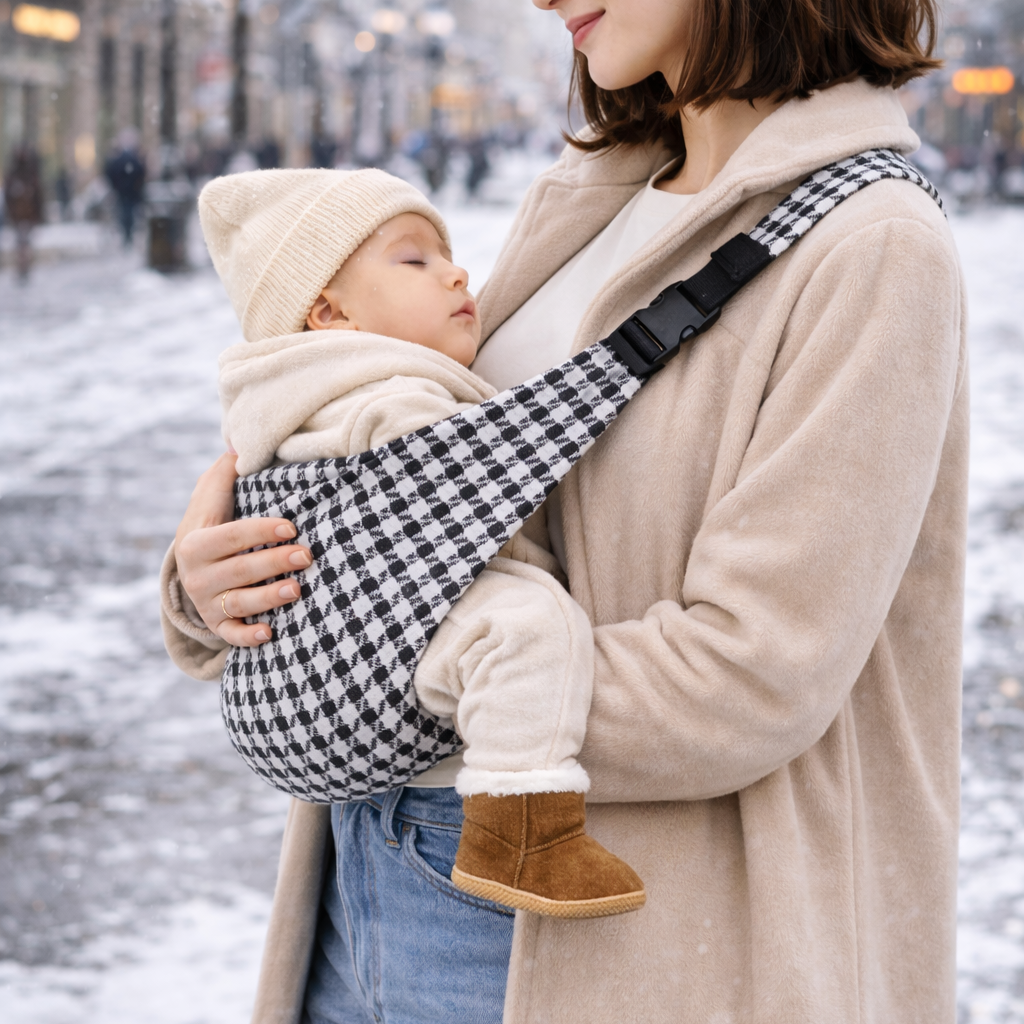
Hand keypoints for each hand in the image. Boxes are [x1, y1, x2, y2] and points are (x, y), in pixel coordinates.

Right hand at [174, 453, 311, 645]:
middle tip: (306, 554)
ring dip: (268, 598)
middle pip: (240, 570)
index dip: (261, 530)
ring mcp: (207, 603)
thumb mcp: (211, 497)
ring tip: (297, 588)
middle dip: (273, 562)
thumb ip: (225, 472)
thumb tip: (240, 443)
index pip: (232, 535)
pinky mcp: (218, 625)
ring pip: (240, 603)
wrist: (191, 567)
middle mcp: (198, 576)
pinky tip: (270, 633)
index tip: (291, 526)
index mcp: (196, 542)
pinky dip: (248, 637)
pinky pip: (232, 635)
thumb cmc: (213, 524)